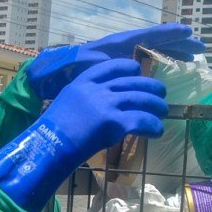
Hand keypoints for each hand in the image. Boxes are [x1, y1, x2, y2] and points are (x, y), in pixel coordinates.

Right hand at [0, 59, 168, 211]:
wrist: (49, 145)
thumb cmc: (52, 132)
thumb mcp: (65, 103)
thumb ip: (84, 98)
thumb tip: (101, 105)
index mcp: (83, 82)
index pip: (112, 65)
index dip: (129, 67)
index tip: (138, 71)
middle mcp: (97, 89)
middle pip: (133, 82)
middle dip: (151, 87)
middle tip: (160, 94)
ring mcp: (106, 104)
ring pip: (142, 99)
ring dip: (157, 106)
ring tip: (162, 113)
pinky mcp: (114, 122)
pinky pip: (143, 120)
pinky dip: (154, 126)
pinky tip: (157, 132)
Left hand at [26, 23, 203, 99]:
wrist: (51, 77)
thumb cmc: (69, 70)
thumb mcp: (90, 67)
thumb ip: (111, 67)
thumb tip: (131, 72)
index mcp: (119, 43)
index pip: (151, 34)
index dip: (171, 35)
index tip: (191, 33)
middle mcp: (122, 47)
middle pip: (157, 41)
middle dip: (179, 44)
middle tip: (201, 48)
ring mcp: (120, 57)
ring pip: (153, 50)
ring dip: (172, 53)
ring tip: (192, 58)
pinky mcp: (117, 68)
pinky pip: (144, 61)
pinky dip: (158, 63)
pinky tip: (168, 72)